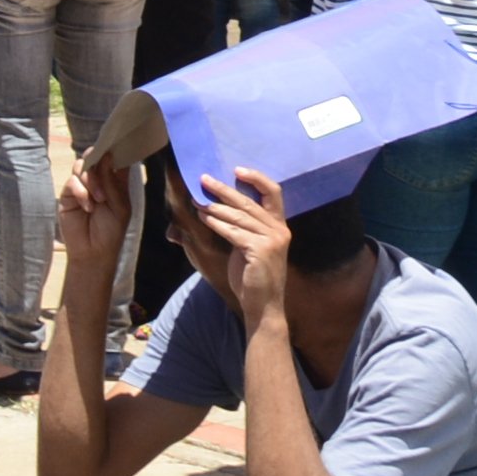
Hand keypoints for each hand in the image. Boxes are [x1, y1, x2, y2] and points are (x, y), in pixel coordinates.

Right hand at [55, 152, 136, 309]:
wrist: (93, 252)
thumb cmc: (111, 232)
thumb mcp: (119, 207)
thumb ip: (112, 181)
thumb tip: (106, 156)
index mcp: (115, 181)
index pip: (114, 158)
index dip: (114, 150)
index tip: (115, 146)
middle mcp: (98, 180)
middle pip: (95, 157)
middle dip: (99, 161)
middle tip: (103, 170)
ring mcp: (82, 186)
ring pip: (82, 166)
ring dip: (92, 180)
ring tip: (98, 199)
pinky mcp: (68, 193)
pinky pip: (72, 181)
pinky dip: (81, 192)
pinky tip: (87, 207)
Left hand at [189, 165, 297, 329]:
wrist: (262, 306)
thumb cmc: (253, 276)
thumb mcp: (249, 246)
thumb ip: (241, 227)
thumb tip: (215, 205)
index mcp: (279, 226)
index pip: (274, 192)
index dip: (256, 178)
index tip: (236, 169)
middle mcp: (278, 230)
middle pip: (248, 201)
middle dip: (223, 189)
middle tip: (204, 179)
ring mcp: (271, 240)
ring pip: (238, 216)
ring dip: (215, 206)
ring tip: (197, 200)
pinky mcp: (260, 251)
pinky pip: (234, 232)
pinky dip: (217, 223)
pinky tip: (204, 217)